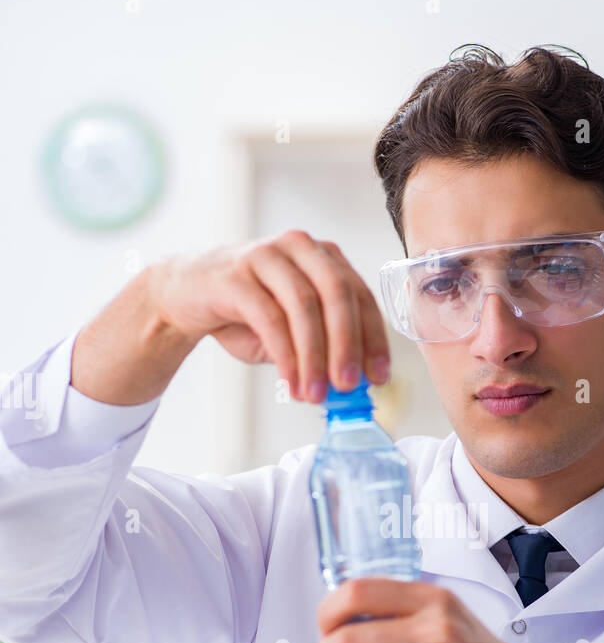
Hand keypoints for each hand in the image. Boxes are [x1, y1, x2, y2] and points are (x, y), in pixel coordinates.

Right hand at [149, 230, 389, 399]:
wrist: (186, 296)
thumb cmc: (247, 313)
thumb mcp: (293, 332)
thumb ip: (322, 350)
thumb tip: (351, 387)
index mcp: (325, 257)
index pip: (360, 296)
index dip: (373, 339)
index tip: (378, 377)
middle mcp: (300, 248)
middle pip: (337, 295)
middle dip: (348, 345)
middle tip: (348, 386)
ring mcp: (267, 255)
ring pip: (304, 306)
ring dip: (314, 357)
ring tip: (315, 395)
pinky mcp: (235, 273)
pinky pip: (269, 317)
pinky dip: (285, 355)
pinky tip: (290, 382)